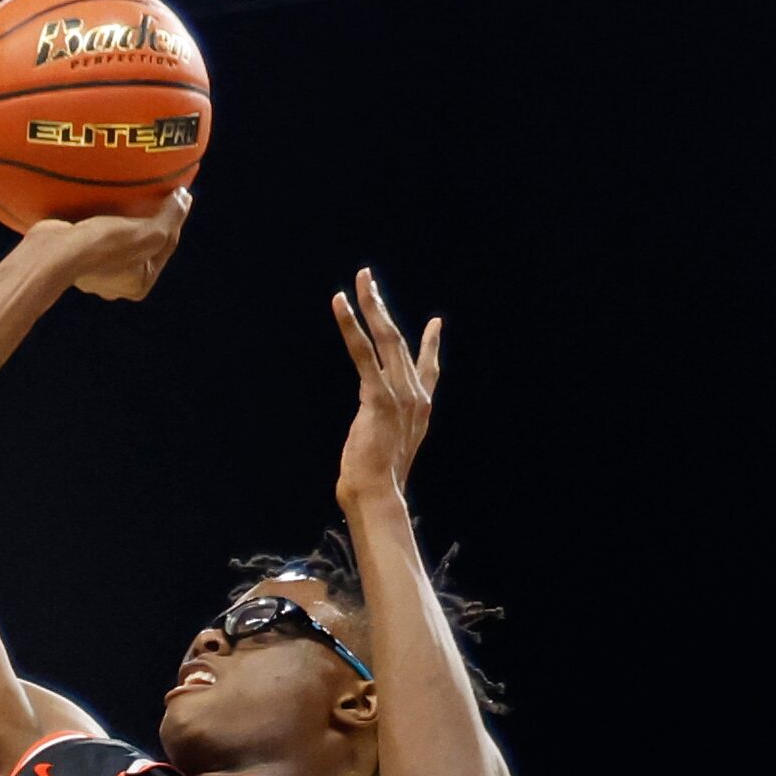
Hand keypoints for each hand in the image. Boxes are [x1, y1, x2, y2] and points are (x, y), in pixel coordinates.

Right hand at [31, 189, 190, 300]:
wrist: (52, 252)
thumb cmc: (103, 246)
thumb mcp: (147, 232)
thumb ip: (170, 217)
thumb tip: (185, 198)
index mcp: (139, 284)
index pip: (166, 246)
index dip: (175, 218)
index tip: (179, 194)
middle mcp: (117, 284)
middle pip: (142, 244)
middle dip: (148, 221)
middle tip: (153, 194)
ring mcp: (93, 272)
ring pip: (117, 240)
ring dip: (123, 220)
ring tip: (127, 195)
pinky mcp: (74, 257)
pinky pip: (95, 235)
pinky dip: (101, 219)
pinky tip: (101, 199)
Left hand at [332, 269, 441, 508]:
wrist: (378, 496)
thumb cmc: (377, 483)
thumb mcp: (389, 452)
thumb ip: (387, 434)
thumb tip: (376, 432)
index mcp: (420, 411)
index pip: (428, 371)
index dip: (431, 346)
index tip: (435, 324)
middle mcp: (415, 397)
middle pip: (399, 342)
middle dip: (382, 308)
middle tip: (369, 280)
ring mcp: (399, 394)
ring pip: (386, 338)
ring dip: (372, 305)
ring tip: (361, 279)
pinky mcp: (377, 397)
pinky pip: (363, 352)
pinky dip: (350, 325)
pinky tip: (340, 303)